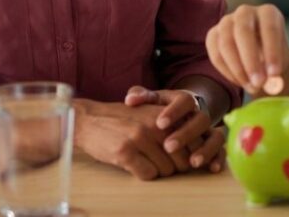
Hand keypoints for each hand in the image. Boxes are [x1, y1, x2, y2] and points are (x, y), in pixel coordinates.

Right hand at [72, 98, 192, 180]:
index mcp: (164, 114)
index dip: (192, 155)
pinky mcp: (125, 152)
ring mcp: (140, 137)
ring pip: (167, 170)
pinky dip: (144, 174)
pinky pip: (148, 175)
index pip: (195, 141)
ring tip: (146, 161)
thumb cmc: (124, 120)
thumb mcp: (151, 114)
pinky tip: (135, 165)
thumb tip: (198, 148)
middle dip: (176, 167)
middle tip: (163, 163)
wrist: (90, 119)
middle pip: (183, 160)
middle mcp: (155, 125)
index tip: (186, 159)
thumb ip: (173, 126)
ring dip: (159, 171)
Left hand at [125, 87, 224, 172]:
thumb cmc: (159, 108)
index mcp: (185, 100)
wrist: (177, 114)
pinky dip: (219, 158)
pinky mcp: (214, 143)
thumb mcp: (150, 100)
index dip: (174, 112)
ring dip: (206, 149)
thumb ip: (141, 96)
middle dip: (186, 134)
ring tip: (192, 163)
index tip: (159, 124)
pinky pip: (222, 150)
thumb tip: (131, 100)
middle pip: (201, 119)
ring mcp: (209, 129)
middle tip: (169, 147)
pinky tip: (212, 169)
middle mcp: (200, 113)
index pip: (185, 101)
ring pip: (216, 135)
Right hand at [205, 4, 288, 94]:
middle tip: (259, 83)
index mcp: (269, 13)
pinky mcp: (212, 35)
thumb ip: (281, 71)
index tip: (275, 74)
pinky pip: (215, 54)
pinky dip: (227, 72)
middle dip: (251, 60)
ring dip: (238, 69)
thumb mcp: (285, 63)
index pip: (270, 27)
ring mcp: (226, 22)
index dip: (272, 51)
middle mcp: (246, 12)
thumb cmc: (274, 60)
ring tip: (252, 87)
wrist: (258, 62)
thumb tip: (274, 81)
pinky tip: (240, 82)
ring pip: (226, 43)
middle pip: (243, 31)